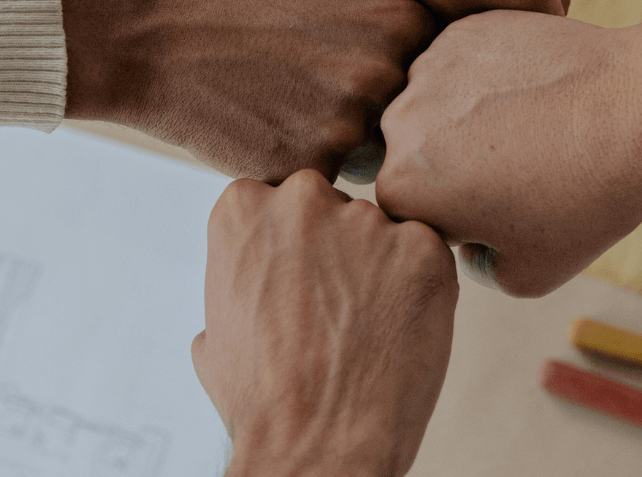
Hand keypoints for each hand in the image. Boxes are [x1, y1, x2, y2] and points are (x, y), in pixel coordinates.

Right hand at [58, 0, 433, 181]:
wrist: (154, 40)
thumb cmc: (237, 10)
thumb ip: (384, 35)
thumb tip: (433, 74)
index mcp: (400, 22)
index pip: (446, 74)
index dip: (413, 82)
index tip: (375, 78)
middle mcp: (387, 71)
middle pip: (418, 122)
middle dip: (384, 122)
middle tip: (324, 104)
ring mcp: (351, 123)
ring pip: (377, 158)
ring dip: (348, 151)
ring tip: (292, 116)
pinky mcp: (311, 166)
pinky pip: (333, 183)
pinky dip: (307, 170)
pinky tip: (267, 135)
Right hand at [194, 170, 457, 476]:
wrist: (316, 444)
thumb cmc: (262, 399)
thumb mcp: (215, 328)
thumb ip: (239, 277)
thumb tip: (257, 280)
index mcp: (244, 206)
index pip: (281, 202)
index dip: (295, 249)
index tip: (299, 286)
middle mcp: (303, 197)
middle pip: (332, 206)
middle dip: (338, 249)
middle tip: (337, 310)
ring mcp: (365, 219)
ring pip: (382, 232)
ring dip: (381, 268)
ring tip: (368, 329)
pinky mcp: (423, 247)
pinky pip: (426, 254)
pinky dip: (421, 287)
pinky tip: (400, 330)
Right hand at [376, 11, 641, 297]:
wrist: (640, 108)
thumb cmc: (586, 198)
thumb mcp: (528, 274)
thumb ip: (475, 267)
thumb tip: (467, 238)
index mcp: (401, 187)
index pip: (411, 211)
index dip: (459, 220)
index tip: (508, 213)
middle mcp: (399, 122)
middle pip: (415, 155)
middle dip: (453, 166)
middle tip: (523, 170)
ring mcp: (431, 66)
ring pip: (437, 104)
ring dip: (467, 117)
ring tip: (534, 129)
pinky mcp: (465, 28)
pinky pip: (465, 63)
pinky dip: (492, 78)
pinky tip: (539, 92)